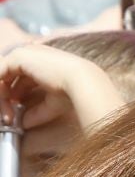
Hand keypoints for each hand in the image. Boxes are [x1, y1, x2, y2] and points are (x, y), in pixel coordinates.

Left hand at [0, 43, 124, 176]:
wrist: (83, 82)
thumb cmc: (75, 92)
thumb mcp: (52, 103)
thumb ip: (36, 111)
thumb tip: (23, 123)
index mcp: (42, 62)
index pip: (19, 78)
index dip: (15, 95)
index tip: (15, 112)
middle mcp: (32, 54)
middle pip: (8, 76)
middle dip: (6, 98)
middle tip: (9, 117)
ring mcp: (24, 53)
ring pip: (1, 76)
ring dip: (2, 97)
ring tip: (7, 114)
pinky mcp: (18, 57)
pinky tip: (4, 102)